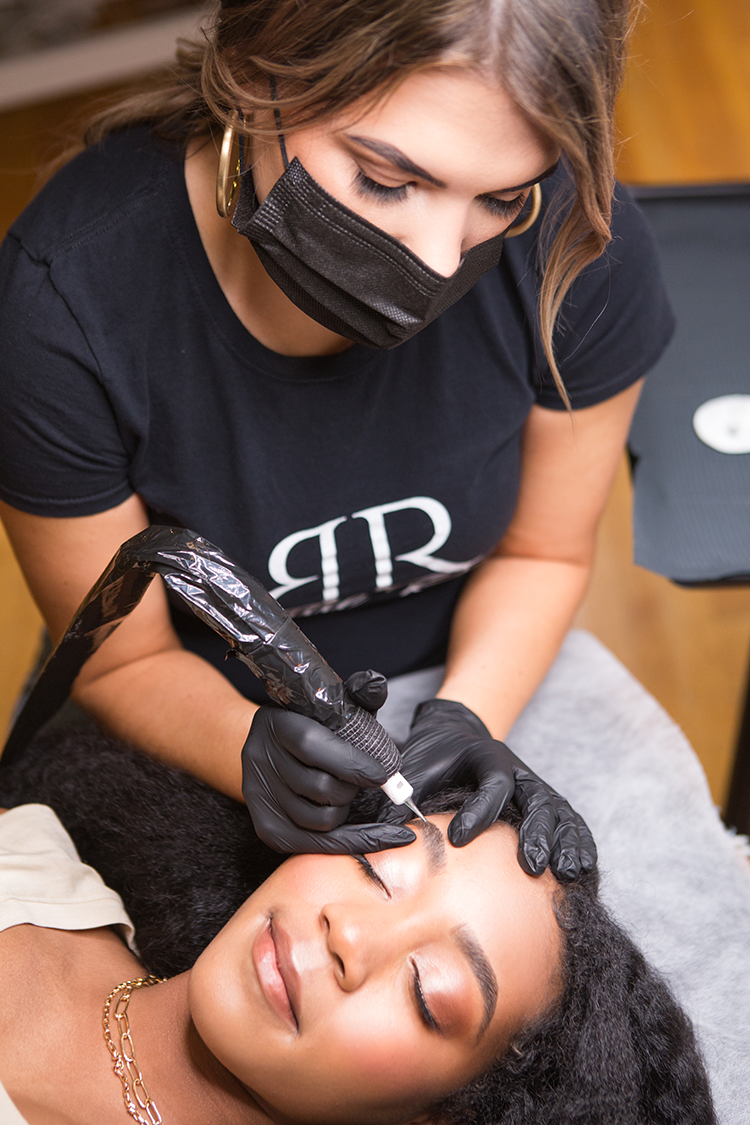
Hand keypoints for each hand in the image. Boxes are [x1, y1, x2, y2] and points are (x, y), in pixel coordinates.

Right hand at [241, 670, 415, 854]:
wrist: (271, 747)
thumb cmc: (312, 724)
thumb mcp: (332, 705)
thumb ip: (358, 694)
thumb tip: (376, 683)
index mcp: (276, 723)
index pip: (312, 746)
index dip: (352, 763)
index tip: (384, 775)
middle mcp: (260, 760)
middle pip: (319, 787)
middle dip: (352, 788)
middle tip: (363, 779)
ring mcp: (258, 796)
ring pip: (319, 819)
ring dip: (345, 810)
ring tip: (346, 793)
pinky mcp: (265, 827)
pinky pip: (313, 844)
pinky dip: (350, 841)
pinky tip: (377, 835)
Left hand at [384, 698, 596, 879]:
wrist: (453, 736)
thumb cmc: (432, 758)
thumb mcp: (414, 770)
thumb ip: (402, 798)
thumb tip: (383, 832)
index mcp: (487, 758)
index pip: (493, 783)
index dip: (479, 811)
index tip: (458, 839)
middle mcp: (519, 772)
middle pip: (538, 799)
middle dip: (536, 833)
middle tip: (531, 865)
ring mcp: (536, 789)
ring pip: (560, 812)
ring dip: (564, 842)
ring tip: (565, 873)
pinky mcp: (545, 807)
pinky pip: (570, 822)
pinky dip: (578, 843)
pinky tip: (579, 869)